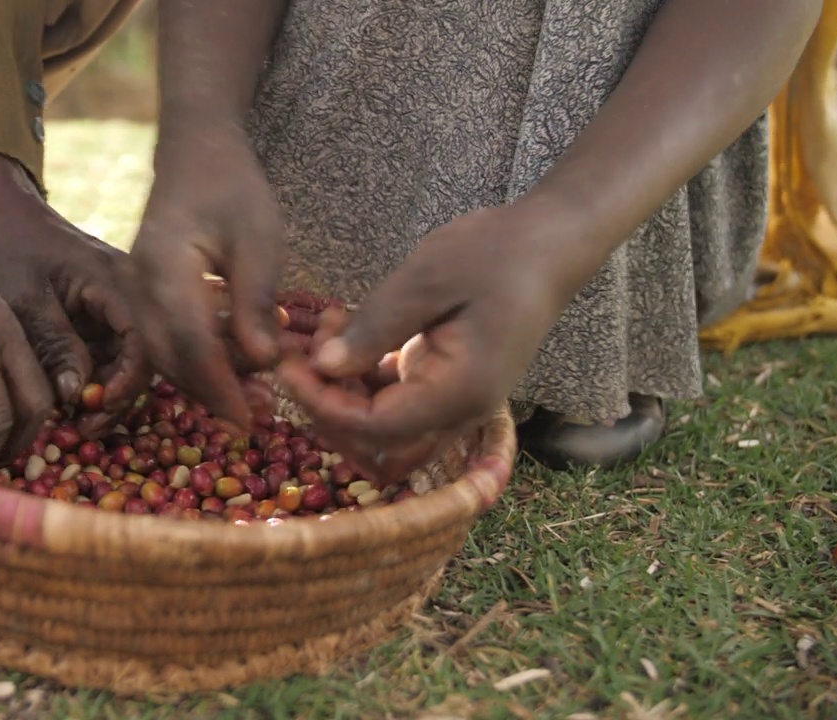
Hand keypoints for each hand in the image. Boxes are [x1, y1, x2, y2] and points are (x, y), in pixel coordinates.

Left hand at [0, 156, 147, 436]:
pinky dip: (98, 384)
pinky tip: (74, 404)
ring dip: (108, 396)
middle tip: (83, 428)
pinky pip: (113, 359)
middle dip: (118, 398)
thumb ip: (54, 343)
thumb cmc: (11, 250)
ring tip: (78, 423)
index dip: (125, 381)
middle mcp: (131, 295)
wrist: (6, 217)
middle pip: (143, 358)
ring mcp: (121, 309)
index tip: (94, 405)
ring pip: (130, 365)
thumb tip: (77, 395)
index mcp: (117, 282)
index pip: (142, 339)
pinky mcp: (108, 321)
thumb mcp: (23, 297)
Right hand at [124, 123, 286, 427]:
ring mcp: (134, 291)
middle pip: (170, 360)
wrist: (194, 152)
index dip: (220, 388)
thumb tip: (263, 362)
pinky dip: (197, 361)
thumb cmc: (232, 187)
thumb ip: (256, 301)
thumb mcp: (259, 239)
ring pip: (164, 356)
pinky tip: (234, 368)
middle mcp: (137, 285)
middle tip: (256, 419)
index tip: (250, 420)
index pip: (190, 345)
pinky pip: (164, 340)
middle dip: (212, 394)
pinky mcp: (143, 296)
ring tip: (251, 399)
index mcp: (163, 268)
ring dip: (205, 382)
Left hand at [277, 204, 572, 479]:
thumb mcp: (427, 280)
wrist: (549, 244)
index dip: (324, 405)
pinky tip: (347, 331)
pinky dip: (364, 380)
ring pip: (384, 429)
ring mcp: (454, 400)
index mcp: (459, 392)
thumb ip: (375, 328)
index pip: (375, 428)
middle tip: (296, 357)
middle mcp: (459, 410)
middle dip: (329, 408)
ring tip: (323, 336)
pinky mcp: (446, 383)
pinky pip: (395, 402)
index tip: (287, 367)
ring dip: (345, 397)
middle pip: (377, 443)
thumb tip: (323, 368)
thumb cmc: (495, 254)